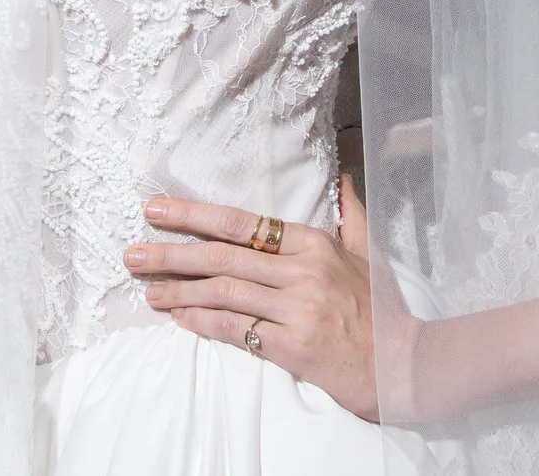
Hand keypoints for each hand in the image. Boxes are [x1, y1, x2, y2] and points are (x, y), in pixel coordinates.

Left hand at [127, 175, 400, 421]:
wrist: (405, 364)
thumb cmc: (382, 309)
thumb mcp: (369, 253)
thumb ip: (350, 213)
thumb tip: (343, 175)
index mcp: (314, 244)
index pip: (242, 223)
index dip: (194, 215)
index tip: (156, 210)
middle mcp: (303, 271)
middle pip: (223, 257)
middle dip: (172, 254)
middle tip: (133, 253)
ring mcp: (298, 308)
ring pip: (224, 292)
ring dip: (179, 291)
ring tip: (147, 291)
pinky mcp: (294, 346)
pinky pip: (237, 330)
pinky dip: (203, 323)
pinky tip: (179, 320)